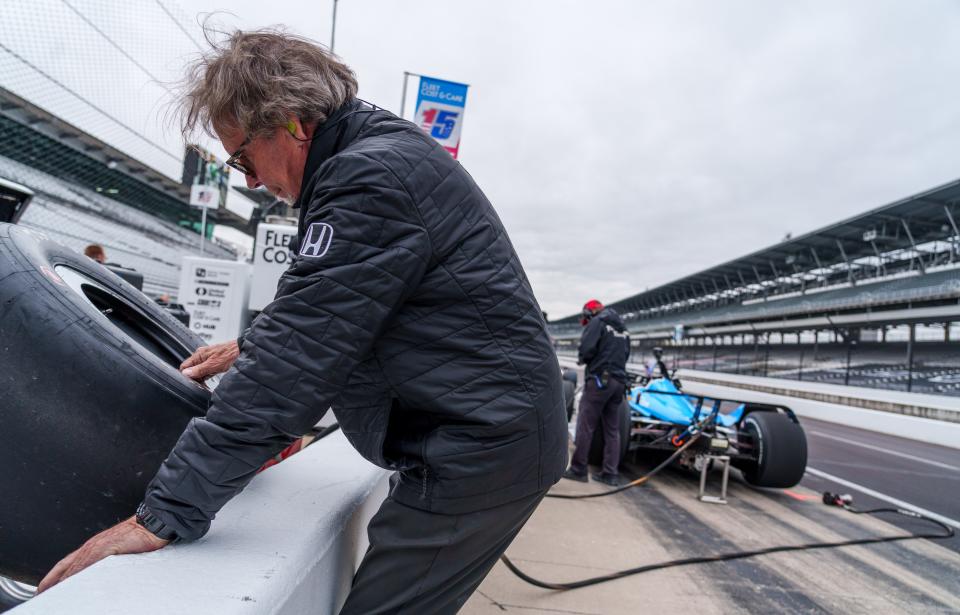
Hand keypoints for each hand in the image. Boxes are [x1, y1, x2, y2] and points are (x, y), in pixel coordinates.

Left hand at [37, 516, 168, 592]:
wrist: (153, 522)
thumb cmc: (142, 534)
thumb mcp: (120, 549)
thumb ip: (108, 559)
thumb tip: (104, 570)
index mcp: (94, 545)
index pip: (66, 562)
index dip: (53, 576)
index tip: (44, 588)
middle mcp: (92, 546)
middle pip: (65, 567)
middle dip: (53, 582)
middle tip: (43, 594)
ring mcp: (97, 547)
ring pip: (73, 568)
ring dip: (63, 582)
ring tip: (56, 595)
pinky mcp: (105, 549)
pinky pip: (86, 566)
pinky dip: (77, 576)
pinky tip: (74, 586)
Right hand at [180, 340, 239, 380]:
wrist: (243, 351)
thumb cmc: (230, 354)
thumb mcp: (213, 364)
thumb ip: (199, 369)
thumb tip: (186, 373)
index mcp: (199, 355)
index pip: (184, 366)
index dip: (186, 376)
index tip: (191, 383)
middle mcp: (202, 356)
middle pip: (191, 370)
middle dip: (195, 378)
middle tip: (201, 385)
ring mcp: (208, 359)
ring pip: (199, 372)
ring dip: (201, 378)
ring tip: (206, 385)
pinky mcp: (214, 363)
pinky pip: (206, 371)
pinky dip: (207, 376)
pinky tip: (210, 381)